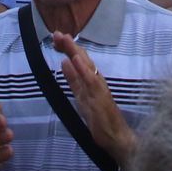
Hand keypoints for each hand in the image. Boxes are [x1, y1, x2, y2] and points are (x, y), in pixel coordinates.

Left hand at [53, 32, 134, 163]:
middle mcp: (95, 80)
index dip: (66, 48)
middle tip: (56, 33)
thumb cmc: (100, 118)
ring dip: (75, 52)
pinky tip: (75, 60)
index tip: (55, 39)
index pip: (77, 60)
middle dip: (69, 45)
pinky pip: (90, 81)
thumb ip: (74, 80)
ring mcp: (98, 88)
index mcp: (89, 80)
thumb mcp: (81, 96)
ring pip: (86, 66)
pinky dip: (83, 69)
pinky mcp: (101, 97)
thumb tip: (64, 63)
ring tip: (65, 40)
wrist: (116, 136)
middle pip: (81, 59)